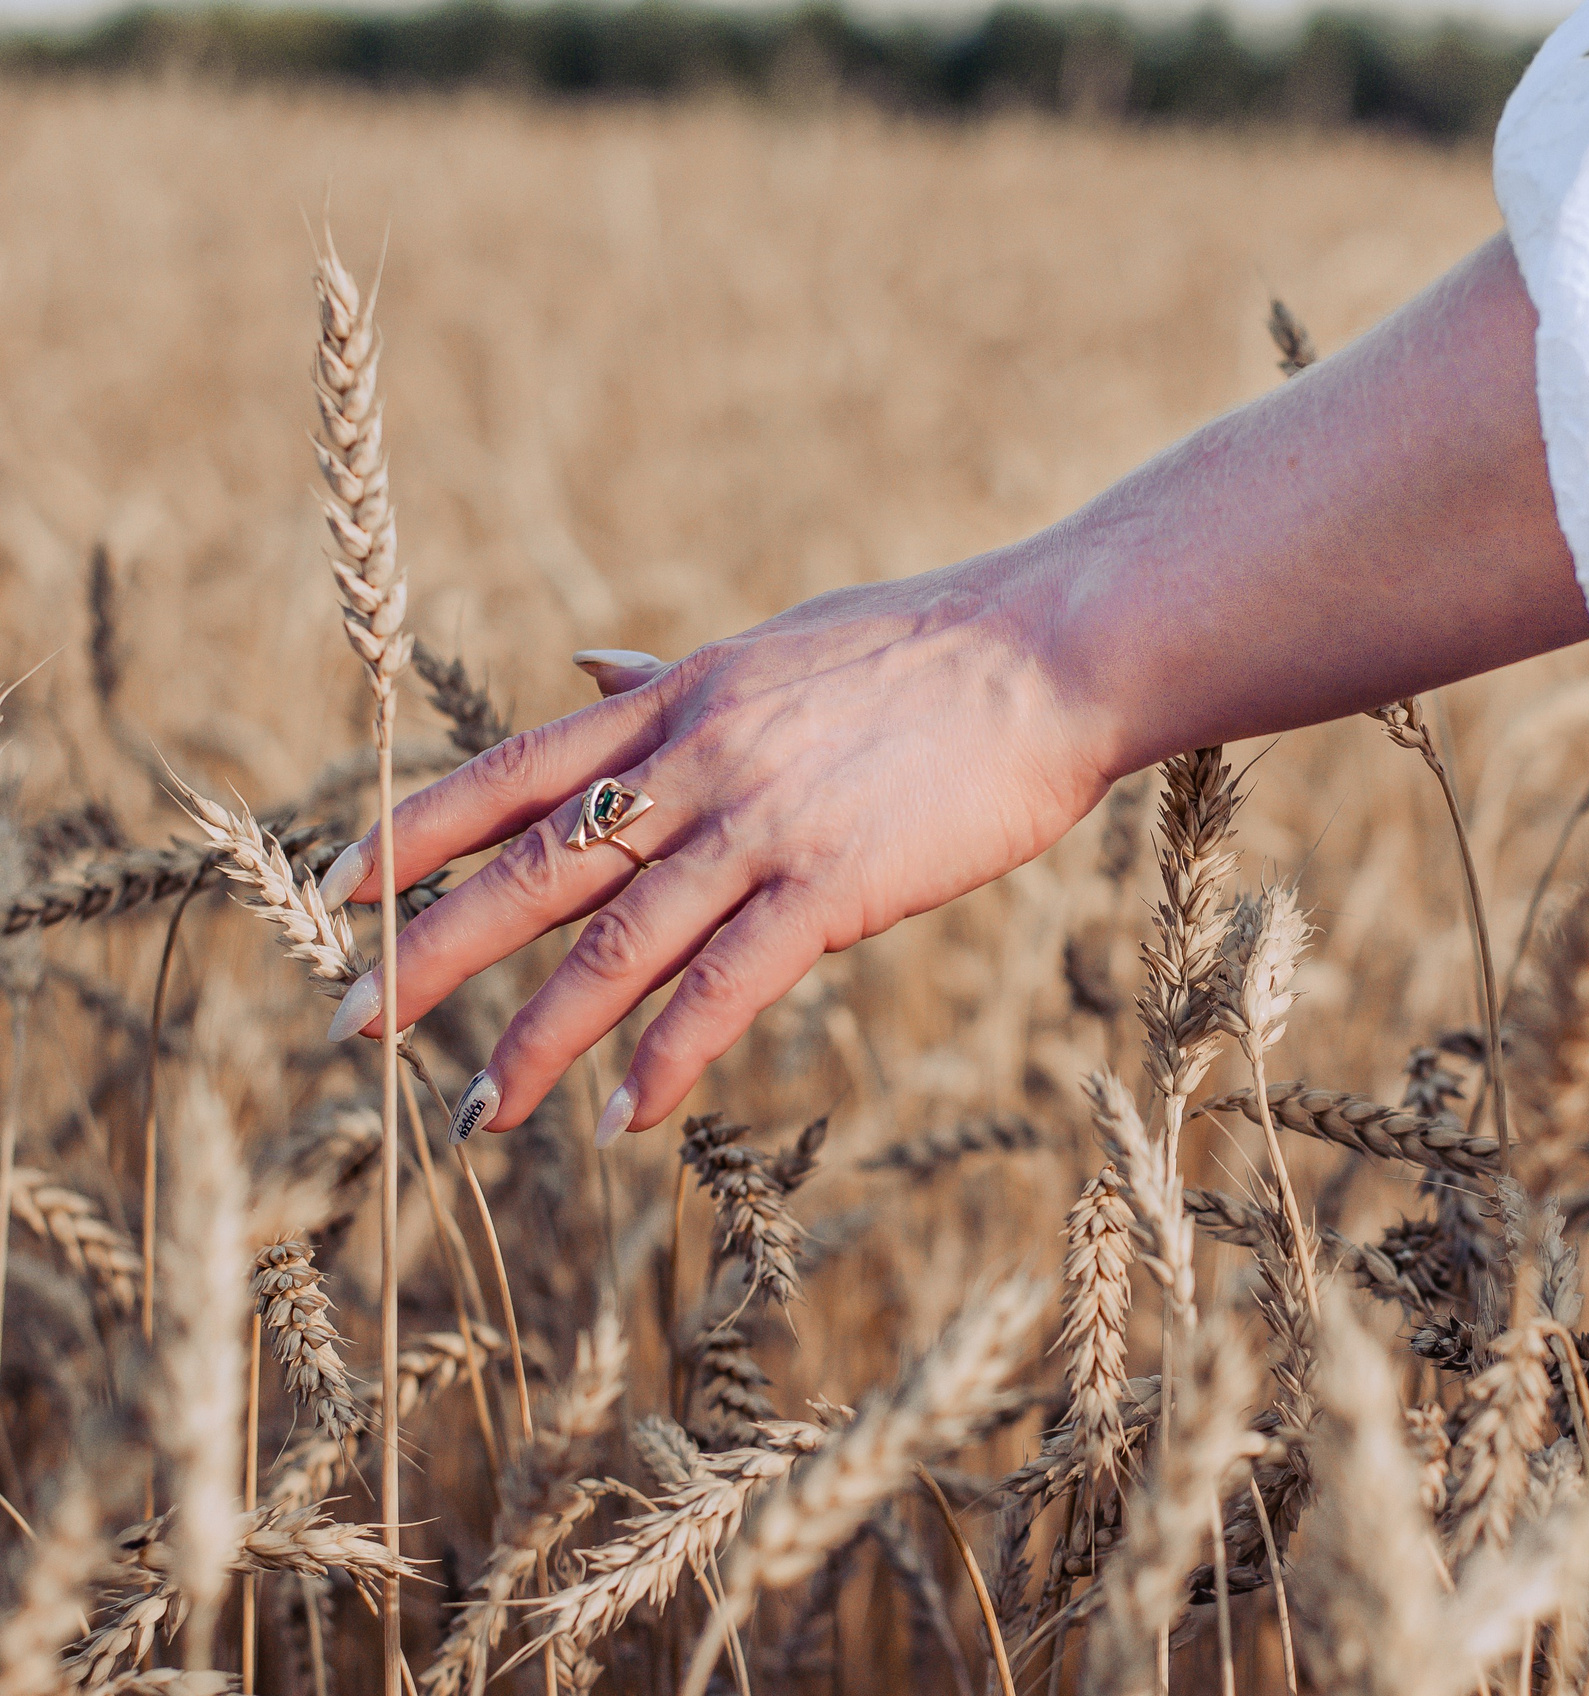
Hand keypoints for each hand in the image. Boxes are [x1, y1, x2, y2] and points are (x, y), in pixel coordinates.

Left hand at [324, 235, 1586, 1143]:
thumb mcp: (775, 645)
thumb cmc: (931, 648)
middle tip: (353, 1028)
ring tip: (480, 1112)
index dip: (418, 828)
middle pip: (535, 867)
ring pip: (615, 943)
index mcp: (679, 699)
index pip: (514, 769)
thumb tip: (586, 669)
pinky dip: (669, 1056)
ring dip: (536, 1035)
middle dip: (433, 951)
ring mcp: (760, 821)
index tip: (338, 881)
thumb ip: (673, 679)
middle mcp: (696, 758)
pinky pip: (729, 984)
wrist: (1052, 651)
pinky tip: (625, 1115)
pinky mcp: (835, 882)